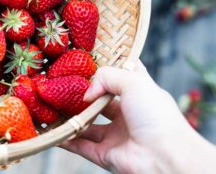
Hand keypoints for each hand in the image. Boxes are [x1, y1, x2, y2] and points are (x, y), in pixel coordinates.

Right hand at [61, 61, 215, 172]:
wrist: (164, 157)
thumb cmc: (157, 116)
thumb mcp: (134, 81)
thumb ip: (106, 77)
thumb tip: (86, 92)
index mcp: (139, 94)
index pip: (123, 75)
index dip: (108, 65)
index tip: (88, 58)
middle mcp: (127, 114)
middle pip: (99, 100)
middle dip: (82, 93)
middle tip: (62, 82)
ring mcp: (115, 135)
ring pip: (86, 123)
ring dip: (70, 116)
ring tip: (52, 104)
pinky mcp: (104, 154)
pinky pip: (79, 145)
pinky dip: (65, 139)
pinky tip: (51, 129)